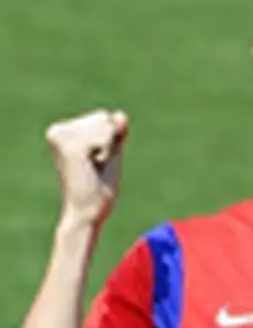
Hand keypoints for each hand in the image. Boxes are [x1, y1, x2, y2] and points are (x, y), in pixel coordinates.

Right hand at [45, 109, 128, 227]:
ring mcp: (61, 137)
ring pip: (106, 125)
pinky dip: (107, 152)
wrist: (87, 213)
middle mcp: (56, 131)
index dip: (110, 141)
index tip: (95, 161)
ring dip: (108, 149)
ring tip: (93, 167)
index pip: (103, 117)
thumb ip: (117, 131)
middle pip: (104, 117)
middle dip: (109, 142)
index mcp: (61, 131)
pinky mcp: (70, 147)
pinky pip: (106, 136)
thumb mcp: (111, 153)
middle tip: (95, 166)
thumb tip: (120, 115)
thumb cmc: (98, 187)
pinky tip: (93, 166)